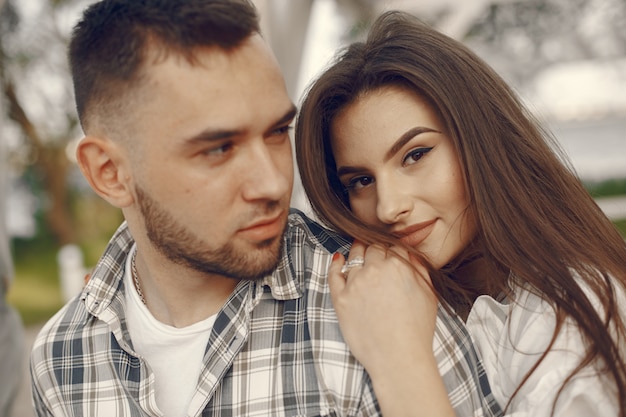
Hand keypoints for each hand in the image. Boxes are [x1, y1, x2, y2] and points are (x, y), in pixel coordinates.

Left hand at [328, 241, 438, 377]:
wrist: (399, 358)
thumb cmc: (417, 331)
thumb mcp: (429, 295)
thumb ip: (420, 269)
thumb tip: (411, 254)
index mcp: (399, 266)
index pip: (393, 247)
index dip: (393, 250)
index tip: (391, 254)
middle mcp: (375, 270)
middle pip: (372, 248)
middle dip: (375, 249)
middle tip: (374, 253)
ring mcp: (355, 284)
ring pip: (353, 257)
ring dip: (357, 253)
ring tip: (357, 253)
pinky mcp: (340, 299)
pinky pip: (334, 274)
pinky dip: (335, 265)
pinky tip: (338, 261)